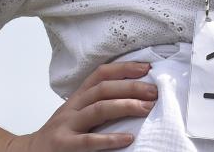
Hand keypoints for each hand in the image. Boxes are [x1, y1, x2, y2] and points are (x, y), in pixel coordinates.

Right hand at [11, 61, 157, 150]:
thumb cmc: (58, 136)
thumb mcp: (75, 115)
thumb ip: (96, 105)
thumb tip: (133, 98)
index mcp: (77, 98)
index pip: (100, 75)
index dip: (124, 68)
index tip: (146, 68)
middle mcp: (72, 108)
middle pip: (103, 89)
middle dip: (131, 87)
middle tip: (154, 91)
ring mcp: (67, 126)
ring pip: (98, 109)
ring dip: (125, 106)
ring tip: (147, 108)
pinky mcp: (64, 146)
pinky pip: (89, 141)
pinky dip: (110, 139)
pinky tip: (128, 138)